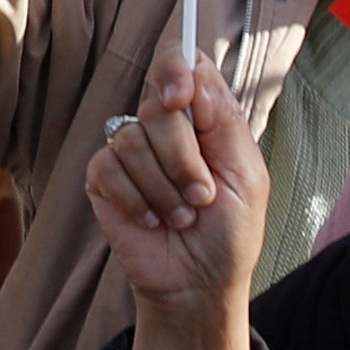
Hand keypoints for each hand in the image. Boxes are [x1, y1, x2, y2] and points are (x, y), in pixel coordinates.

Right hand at [79, 59, 266, 349]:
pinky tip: (152, 221)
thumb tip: (197, 68)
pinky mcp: (103, 180)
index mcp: (203, 118)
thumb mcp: (246, 174)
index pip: (181, 65)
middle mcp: (165, 128)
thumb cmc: (230, 232)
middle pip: (157, 105)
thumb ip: (223, 119)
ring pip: (133, 140)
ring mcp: (131, 152)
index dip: (174, 70)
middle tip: (202, 195)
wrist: (200, 284)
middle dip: (184, 158)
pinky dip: (137, 201)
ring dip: (163, 188)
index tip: (180, 97)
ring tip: (181, 216)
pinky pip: (108, 169)